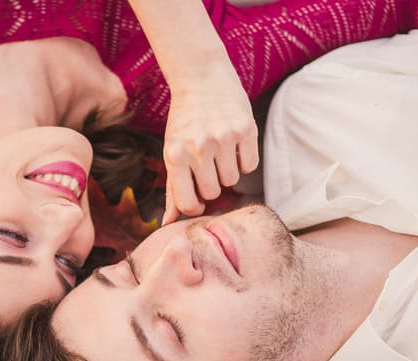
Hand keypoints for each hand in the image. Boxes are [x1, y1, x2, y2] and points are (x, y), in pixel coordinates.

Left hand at [162, 70, 258, 224]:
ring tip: (219, 153)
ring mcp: (223, 138)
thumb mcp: (172, 152)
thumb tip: (167, 224)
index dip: (195, 206)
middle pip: (213, 193)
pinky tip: (234, 145)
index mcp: (175, 155)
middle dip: (212, 185)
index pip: (189, 203)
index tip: (196, 197)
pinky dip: (244, 161)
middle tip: (207, 166)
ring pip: (233, 180)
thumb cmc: (185, 122)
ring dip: (228, 172)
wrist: (202, 78)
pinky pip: (250, 166)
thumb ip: (172, 190)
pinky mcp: (246, 129)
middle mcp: (199, 147)